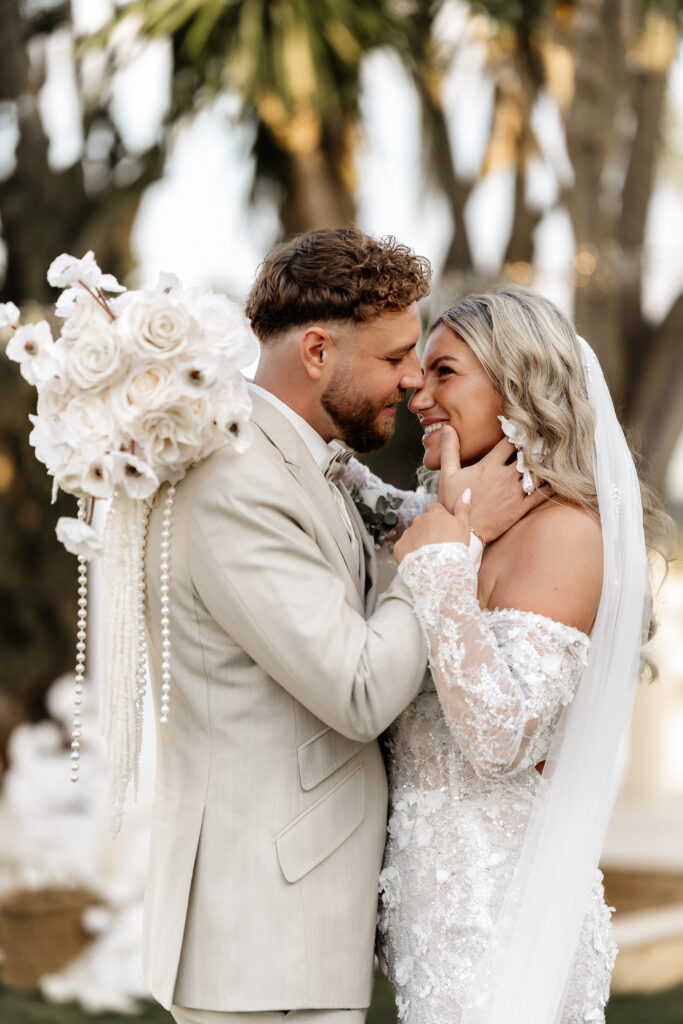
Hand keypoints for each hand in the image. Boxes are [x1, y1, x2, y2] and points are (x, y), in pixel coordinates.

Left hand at [394, 492, 470, 564]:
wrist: (440, 568)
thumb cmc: (455, 548)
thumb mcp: (464, 526)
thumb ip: (463, 508)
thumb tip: (466, 492)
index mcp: (434, 514)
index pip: (434, 508)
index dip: (438, 517)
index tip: (443, 527)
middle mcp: (419, 520)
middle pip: (422, 522)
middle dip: (428, 530)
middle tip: (437, 544)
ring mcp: (408, 533)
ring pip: (412, 534)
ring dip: (418, 541)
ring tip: (429, 554)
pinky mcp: (400, 547)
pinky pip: (403, 547)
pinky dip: (408, 552)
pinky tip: (418, 560)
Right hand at [437, 425, 549, 544]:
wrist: (462, 532)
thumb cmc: (452, 503)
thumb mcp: (448, 474)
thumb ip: (450, 450)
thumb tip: (447, 428)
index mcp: (489, 466)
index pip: (509, 441)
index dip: (518, 432)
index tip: (523, 428)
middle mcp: (504, 477)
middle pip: (527, 455)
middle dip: (535, 446)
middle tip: (545, 440)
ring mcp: (514, 493)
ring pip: (537, 472)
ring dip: (544, 464)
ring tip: (552, 456)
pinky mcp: (521, 508)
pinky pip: (542, 494)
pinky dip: (552, 485)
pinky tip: (559, 479)